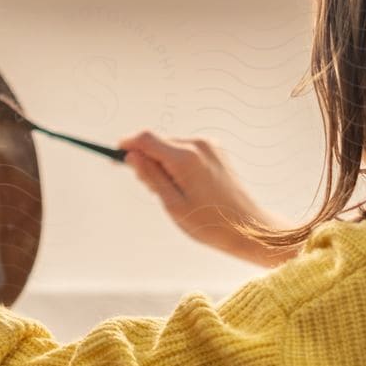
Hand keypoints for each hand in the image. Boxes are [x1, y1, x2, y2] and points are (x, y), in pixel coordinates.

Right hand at [120, 130, 296, 267]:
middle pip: (158, 143)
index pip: (146, 139)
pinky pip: (185, 151)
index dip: (127, 146)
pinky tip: (186, 187)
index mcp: (186, 158)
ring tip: (174, 194)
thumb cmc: (211, 223)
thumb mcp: (173, 205)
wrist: (249, 227)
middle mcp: (198, 145)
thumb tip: (132, 156)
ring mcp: (209, 146)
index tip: (115, 158)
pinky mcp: (216, 151)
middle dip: (147, 161)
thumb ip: (151, 177)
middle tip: (152, 190)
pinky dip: (177, 164)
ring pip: (171, 147)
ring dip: (163, 164)